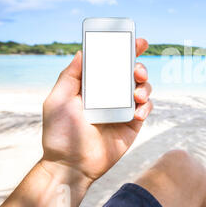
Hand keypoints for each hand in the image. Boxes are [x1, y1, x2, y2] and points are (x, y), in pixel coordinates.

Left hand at [41, 38, 151, 183]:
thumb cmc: (60, 133)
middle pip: (132, 73)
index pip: (113, 63)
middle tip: (137, 70)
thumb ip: (70, 75)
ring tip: (137, 95)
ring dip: (145, 86)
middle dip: (140, 66)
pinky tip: (138, 112)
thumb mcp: (58, 100)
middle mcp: (111, 94)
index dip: (127, 50)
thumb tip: (82, 51)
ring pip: (144, 88)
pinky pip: (147, 108)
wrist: (72, 165)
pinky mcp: (133, 124)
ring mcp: (124, 108)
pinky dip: (147, 106)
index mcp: (95, 85)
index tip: (138, 41)